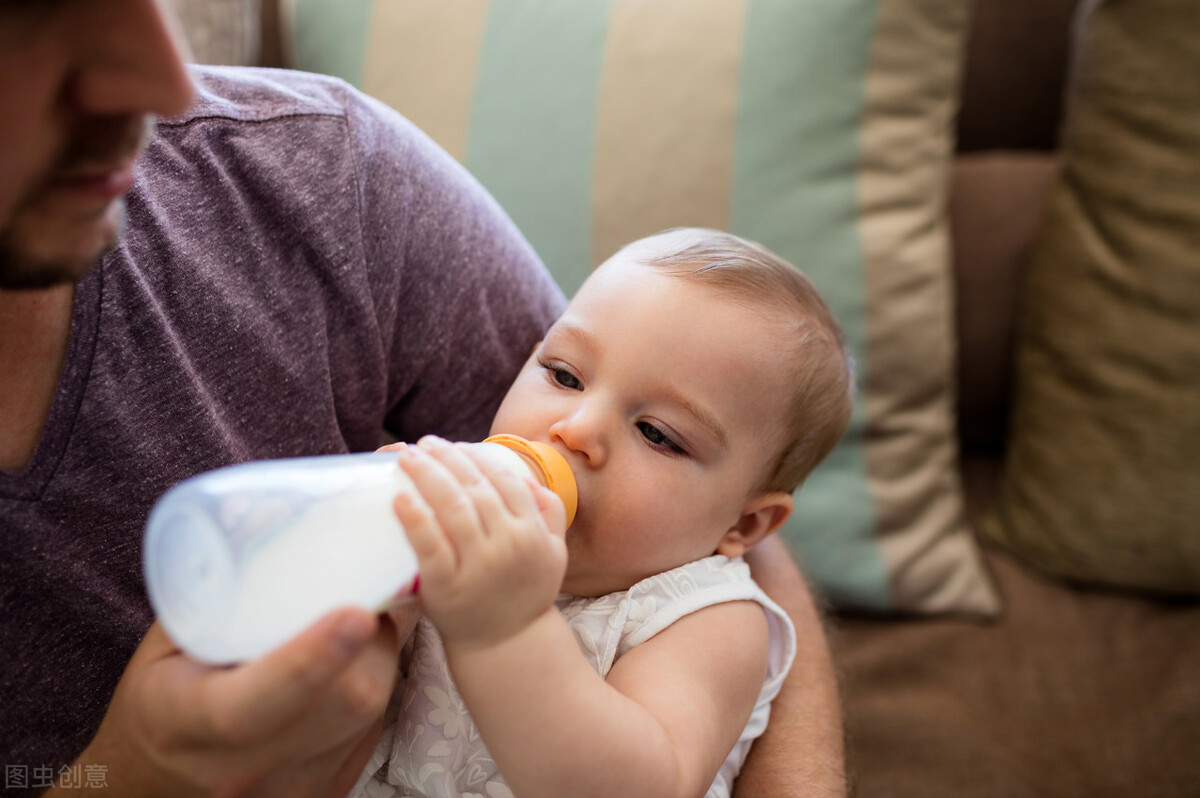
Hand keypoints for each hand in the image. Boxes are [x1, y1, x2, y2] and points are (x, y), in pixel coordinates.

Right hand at [61, 607, 413, 797]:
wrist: (150, 786)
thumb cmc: (158, 702)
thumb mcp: (164, 646)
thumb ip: (211, 591)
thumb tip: (269, 513)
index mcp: (188, 722)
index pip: (255, 702)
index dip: (312, 657)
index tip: (357, 612)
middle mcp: (242, 767)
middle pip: (340, 702)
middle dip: (372, 640)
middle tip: (371, 594)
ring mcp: (289, 789)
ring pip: (368, 718)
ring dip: (380, 661)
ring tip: (363, 623)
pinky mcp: (323, 795)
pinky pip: (370, 735)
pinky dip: (373, 690)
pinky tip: (356, 665)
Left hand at [393, 436, 567, 649]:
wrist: (506, 644)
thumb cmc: (525, 592)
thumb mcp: (554, 552)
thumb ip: (550, 511)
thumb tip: (527, 476)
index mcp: (532, 533)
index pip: (505, 480)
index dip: (478, 457)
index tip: (456, 445)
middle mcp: (508, 546)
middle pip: (475, 488)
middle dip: (447, 457)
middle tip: (425, 443)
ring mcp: (477, 567)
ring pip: (451, 509)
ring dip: (427, 475)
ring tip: (407, 456)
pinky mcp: (447, 587)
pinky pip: (428, 546)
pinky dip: (413, 519)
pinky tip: (399, 498)